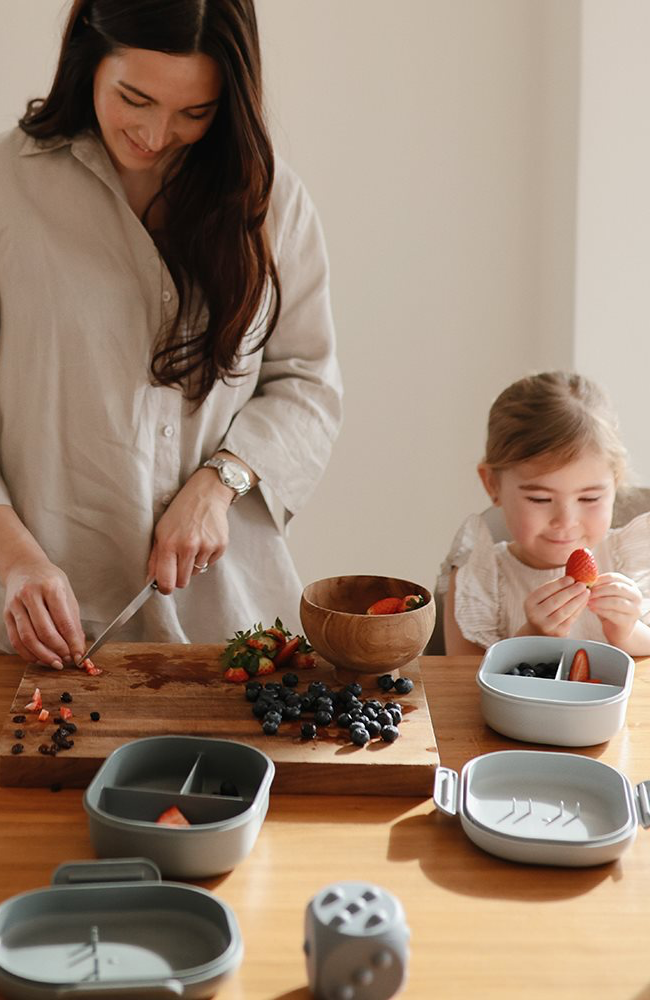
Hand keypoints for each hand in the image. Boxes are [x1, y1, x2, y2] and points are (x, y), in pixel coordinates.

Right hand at [3, 558, 84, 667]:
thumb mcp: (66, 592)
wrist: (23, 566)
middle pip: (44, 631)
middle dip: (58, 650)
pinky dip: (27, 653)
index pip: (63, 621)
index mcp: (50, 587)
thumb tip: (79, 645)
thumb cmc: (49, 580)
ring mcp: (16, 605)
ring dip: (43, 655)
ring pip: (27, 638)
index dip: (72, 641)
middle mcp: (30, 595)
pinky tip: (38, 658)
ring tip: (55, 662)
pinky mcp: (6, 614)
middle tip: (67, 660)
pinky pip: (15, 639)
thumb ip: (73, 619)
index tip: (79, 654)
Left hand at [148, 469, 233, 593]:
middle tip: (178, 562)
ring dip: (193, 564)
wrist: (205, 495)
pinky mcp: (220, 546)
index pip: (166, 580)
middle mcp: (187, 546)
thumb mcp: (160, 531)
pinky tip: (203, 540)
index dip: (165, 588)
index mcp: (168, 543)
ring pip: (196, 572)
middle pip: (182, 582)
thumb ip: (154, 558)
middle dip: (179, 577)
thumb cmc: (179, 512)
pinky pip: (210, 563)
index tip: (165, 587)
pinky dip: (206, 556)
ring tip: (192, 544)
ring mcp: (206, 546)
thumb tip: (151, 581)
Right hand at [521, 576, 589, 637]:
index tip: (572, 578)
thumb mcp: (542, 598)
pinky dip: (579, 608)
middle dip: (571, 591)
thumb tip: (573, 577)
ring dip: (578, 600)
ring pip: (565, 611)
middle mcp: (535, 615)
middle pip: (556, 601)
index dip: (559, 584)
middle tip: (582, 584)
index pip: (545, 591)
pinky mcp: (558, 633)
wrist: (539, 630)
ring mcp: (546, 626)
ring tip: (586, 591)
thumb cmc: (544, 608)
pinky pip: (571, 619)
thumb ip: (553, 588)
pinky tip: (584, 601)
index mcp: (529, 603)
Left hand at [587, 572, 642, 645]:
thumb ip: (599, 587)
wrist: (616, 628)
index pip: (614, 577)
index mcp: (630, 585)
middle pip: (617, 588)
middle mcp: (636, 595)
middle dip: (600, 590)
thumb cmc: (609, 608)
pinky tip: (592, 609)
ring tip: (588, 601)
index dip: (600, 579)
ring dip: (600, 601)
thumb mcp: (605, 595)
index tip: (588, 583)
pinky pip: (614, 614)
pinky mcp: (629, 621)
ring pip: (616, 602)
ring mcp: (634, 609)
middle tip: (587, 593)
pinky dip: (601, 611)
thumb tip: (585, 580)